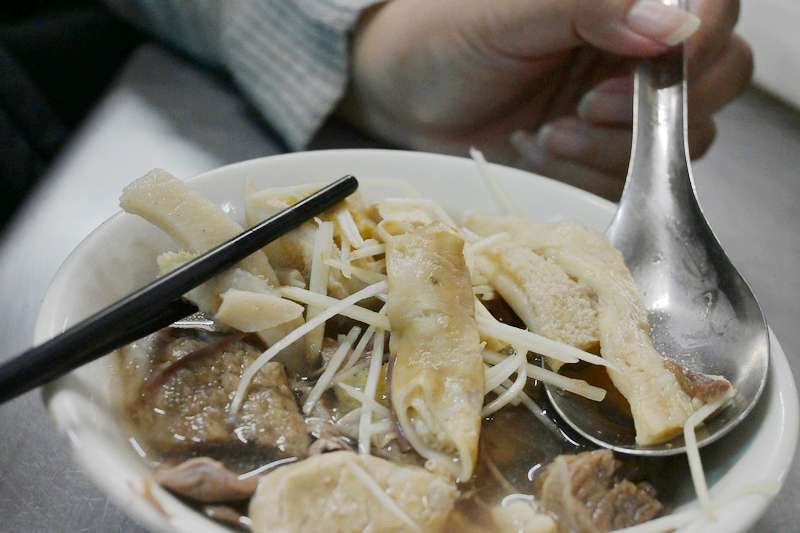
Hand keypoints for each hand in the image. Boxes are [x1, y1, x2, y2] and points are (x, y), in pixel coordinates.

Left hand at [337, 0, 751, 198]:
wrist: (408, 98)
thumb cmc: (449, 37)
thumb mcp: (511, 10)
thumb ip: (592, 7)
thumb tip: (673, 24)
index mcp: (625, 3)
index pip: (712, 10)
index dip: (703, 38)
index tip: (656, 62)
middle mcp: (639, 51)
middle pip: (719, 77)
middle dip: (654, 105)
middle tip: (586, 105)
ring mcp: (627, 108)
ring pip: (684, 136)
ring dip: (616, 146)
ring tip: (552, 133)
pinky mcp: (606, 158)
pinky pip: (640, 178)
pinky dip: (594, 174)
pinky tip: (545, 151)